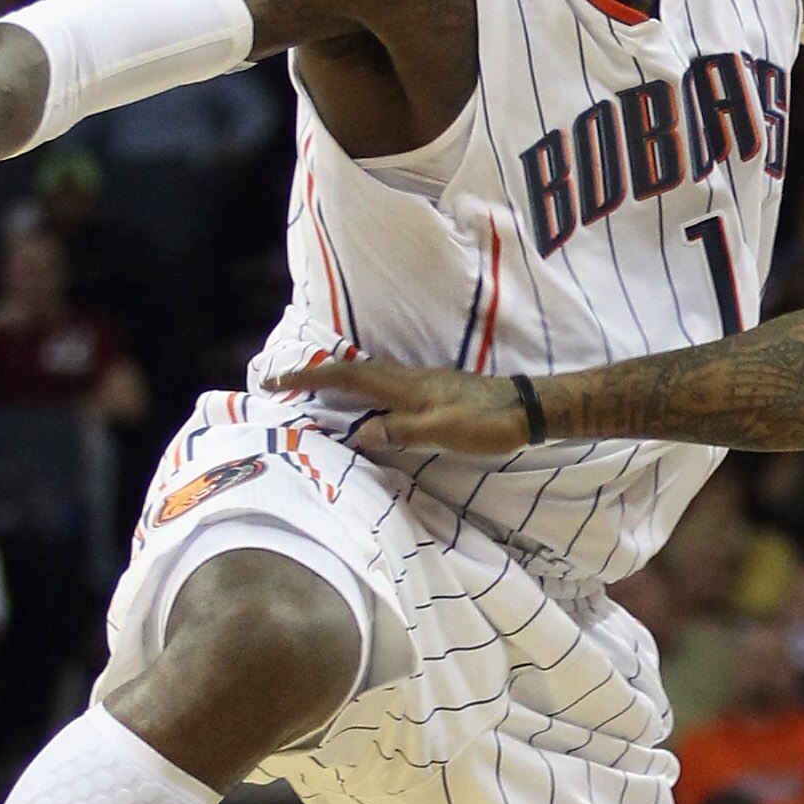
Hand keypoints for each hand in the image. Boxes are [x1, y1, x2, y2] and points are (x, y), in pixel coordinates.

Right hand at [274, 355, 526, 456]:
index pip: (346, 376)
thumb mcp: (443, 432)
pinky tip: (366, 400)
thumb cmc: (487, 423)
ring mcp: (421, 382)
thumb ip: (401, 431)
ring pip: (369, 375)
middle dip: (314, 375)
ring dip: (338, 379)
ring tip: (314, 390)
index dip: (310, 377)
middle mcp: (407, 378)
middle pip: (351, 370)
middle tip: (282, 384)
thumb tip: (360, 432)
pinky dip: (363, 388)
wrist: (527, 409)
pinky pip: (385, 384)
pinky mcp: (433, 389)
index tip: (275, 382)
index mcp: (403, 386)